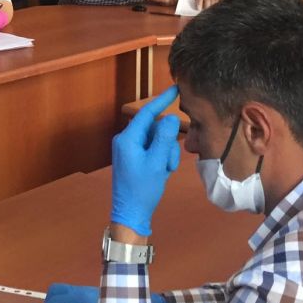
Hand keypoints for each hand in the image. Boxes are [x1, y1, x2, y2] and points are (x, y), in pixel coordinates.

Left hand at [111, 87, 181, 235]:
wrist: (131, 213)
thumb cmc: (143, 189)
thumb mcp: (157, 163)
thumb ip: (165, 138)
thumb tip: (171, 117)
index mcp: (127, 138)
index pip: (147, 113)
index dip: (162, 100)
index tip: (176, 88)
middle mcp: (126, 140)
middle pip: (155, 129)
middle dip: (167, 144)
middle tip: (169, 164)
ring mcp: (129, 149)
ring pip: (157, 141)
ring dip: (165, 154)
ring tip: (164, 171)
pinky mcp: (134, 158)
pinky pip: (152, 150)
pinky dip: (160, 159)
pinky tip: (161, 173)